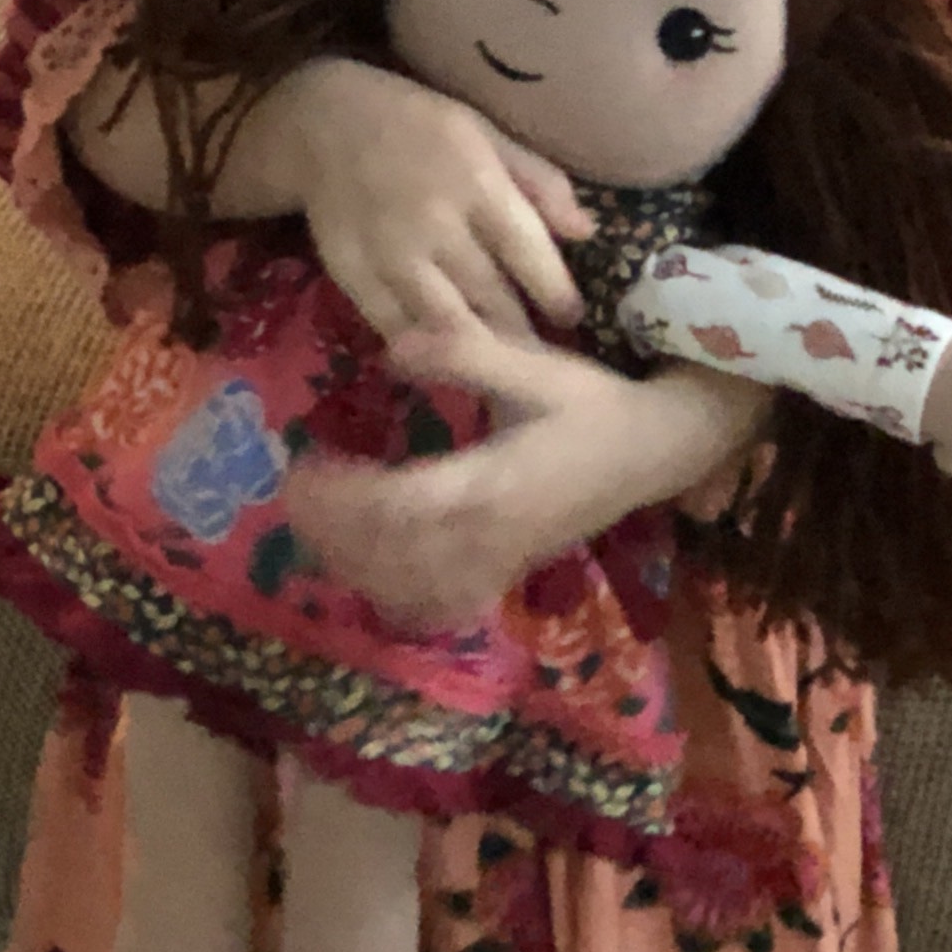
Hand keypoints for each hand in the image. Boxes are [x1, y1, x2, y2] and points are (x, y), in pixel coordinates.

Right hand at [243, 60, 585, 346]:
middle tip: (545, 359)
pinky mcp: (352, 274)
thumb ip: (539, 182)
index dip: (556, 293)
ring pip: (445, 322)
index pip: (528, 252)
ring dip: (480, 352)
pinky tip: (443, 362)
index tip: (571, 316)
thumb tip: (587, 232)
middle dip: (523, 334)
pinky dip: (422, 350)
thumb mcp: (486, 134)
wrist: (324, 125)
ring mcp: (390, 252)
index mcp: (477, 181)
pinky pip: (395, 326)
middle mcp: (435, 222)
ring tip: (502, 369)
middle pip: (491, 296)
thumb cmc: (419, 125)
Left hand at [292, 313, 764, 629]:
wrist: (657, 451)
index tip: (303, 467)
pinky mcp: (507, 571)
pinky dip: (398, 595)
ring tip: (317, 528)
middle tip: (294, 494)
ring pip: (410, 586)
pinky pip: (442, 602)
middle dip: (333, 531)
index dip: (342, 497)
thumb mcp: (534, 365)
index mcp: (491, 483)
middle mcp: (490, 534)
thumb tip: (391, 349)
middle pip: (392, 555)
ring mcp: (499, 560)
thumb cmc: (593, 404)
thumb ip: (463, 354)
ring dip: (355, 564)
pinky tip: (369, 573)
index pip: (399, 505)